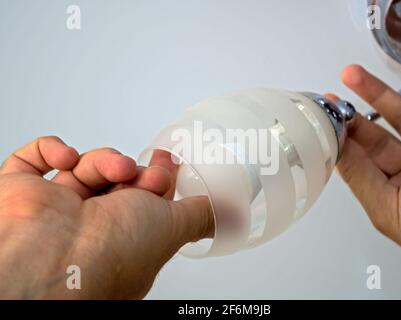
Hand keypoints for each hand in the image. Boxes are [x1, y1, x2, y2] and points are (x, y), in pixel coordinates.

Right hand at [0, 137, 213, 298]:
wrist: (50, 259)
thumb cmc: (112, 252)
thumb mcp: (174, 227)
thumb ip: (203, 216)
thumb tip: (234, 216)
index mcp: (125, 240)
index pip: (144, 201)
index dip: (158, 178)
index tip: (168, 160)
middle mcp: (90, 229)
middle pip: (117, 182)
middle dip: (136, 171)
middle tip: (147, 173)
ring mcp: (56, 211)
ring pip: (86, 168)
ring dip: (104, 161)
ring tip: (115, 170)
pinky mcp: (24, 194)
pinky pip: (36, 160)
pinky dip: (52, 150)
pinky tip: (67, 158)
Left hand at [328, 65, 400, 271]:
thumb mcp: (389, 209)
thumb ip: (361, 177)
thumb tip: (334, 150)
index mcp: (391, 191)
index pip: (359, 159)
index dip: (341, 136)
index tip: (325, 117)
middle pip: (378, 136)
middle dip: (354, 113)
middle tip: (334, 96)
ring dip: (380, 95)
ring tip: (354, 76)